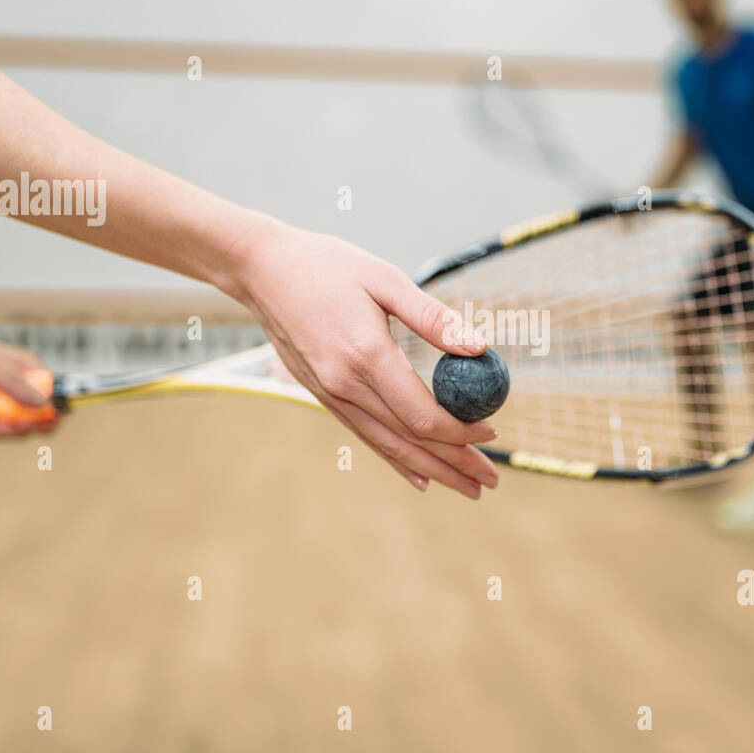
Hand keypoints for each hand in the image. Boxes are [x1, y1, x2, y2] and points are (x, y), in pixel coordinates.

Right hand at [236, 222, 500, 499]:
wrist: (261, 269)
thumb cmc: (326, 265)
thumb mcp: (385, 279)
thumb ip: (433, 318)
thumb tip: (479, 348)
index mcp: (366, 356)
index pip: (422, 414)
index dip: (460, 430)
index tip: (492, 430)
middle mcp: (346, 385)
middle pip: (410, 439)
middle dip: (455, 462)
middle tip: (491, 479)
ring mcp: (331, 394)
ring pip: (388, 445)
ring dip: (431, 470)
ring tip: (466, 486)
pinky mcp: (323, 394)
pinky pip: (365, 435)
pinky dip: (396, 459)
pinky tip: (419, 477)